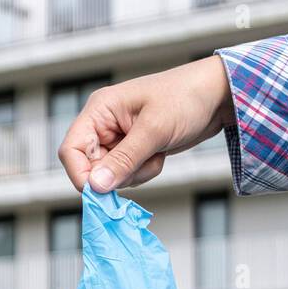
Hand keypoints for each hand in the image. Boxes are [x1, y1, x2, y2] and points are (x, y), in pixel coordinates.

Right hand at [58, 56, 233, 191]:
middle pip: (90, 167)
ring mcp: (118, 138)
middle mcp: (104, 125)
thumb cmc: (186, 99)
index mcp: (100, 111)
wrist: (216, 95)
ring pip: (111, 175)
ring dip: (135, 173)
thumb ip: (124, 160)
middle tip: (145, 164)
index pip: (71, 150)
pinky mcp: (133, 149)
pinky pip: (128, 173)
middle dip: (117, 174)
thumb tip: (96, 187)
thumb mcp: (154, 130)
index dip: (80, 175)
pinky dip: (144, 171)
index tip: (100, 193)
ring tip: (157, 152)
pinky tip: (160, 154)